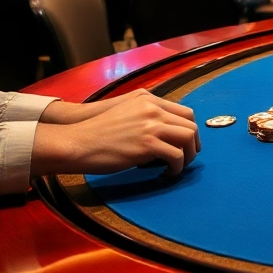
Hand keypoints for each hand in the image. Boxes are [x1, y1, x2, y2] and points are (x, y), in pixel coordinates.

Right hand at [32, 92, 199, 176]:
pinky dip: (176, 167)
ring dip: (188, 156)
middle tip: (187, 157)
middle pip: (191, 124)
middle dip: (193, 144)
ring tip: (177, 167)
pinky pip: (176, 156)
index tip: (186, 144)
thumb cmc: (97, 132)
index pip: (185, 111)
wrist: (78, 142)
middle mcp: (153, 108)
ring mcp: (151, 125)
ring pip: (188, 138)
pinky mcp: (148, 144)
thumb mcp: (125, 112)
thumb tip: (164, 130)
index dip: (189, 129)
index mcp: (148, 99)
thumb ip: (145, 114)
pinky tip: (167, 173)